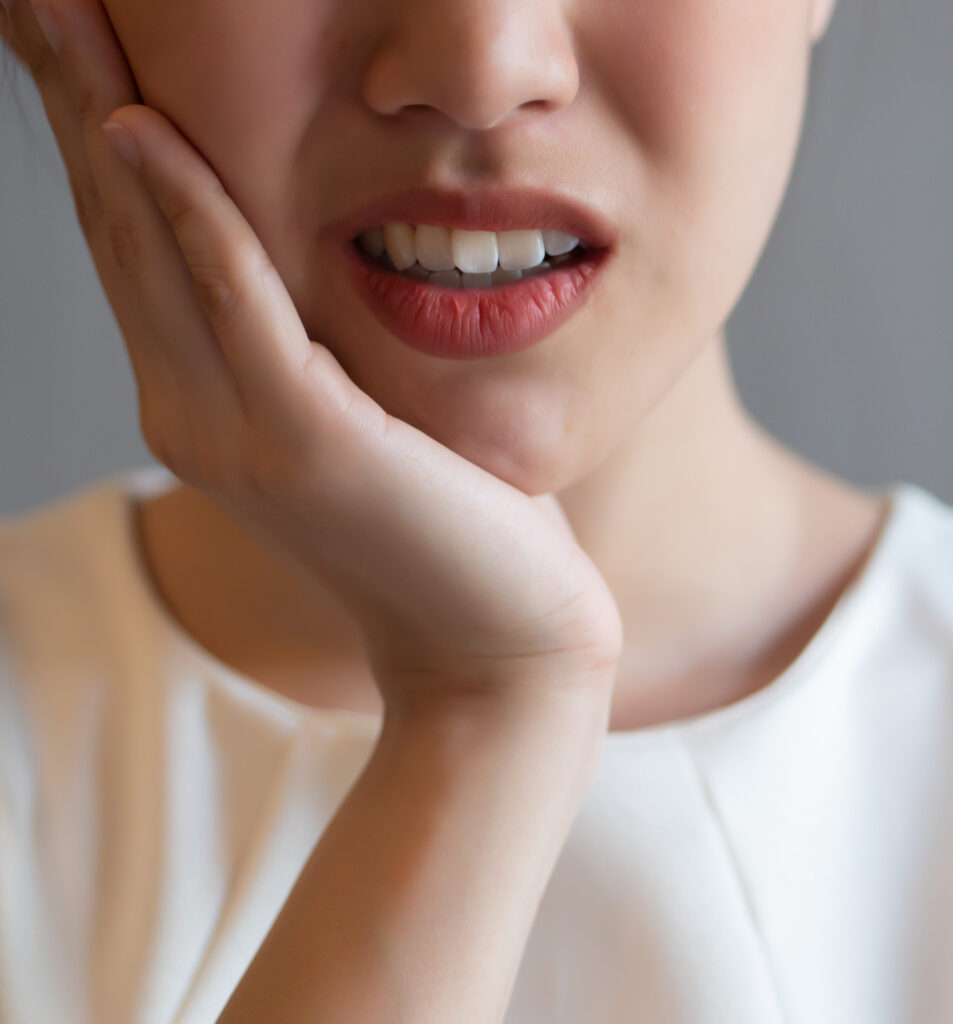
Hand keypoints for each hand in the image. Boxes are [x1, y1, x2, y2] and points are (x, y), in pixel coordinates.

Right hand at [3, 0, 622, 714]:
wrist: (493, 634)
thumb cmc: (450, 521)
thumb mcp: (369, 410)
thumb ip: (314, 340)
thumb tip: (311, 256)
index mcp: (207, 401)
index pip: (140, 243)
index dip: (93, 129)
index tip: (71, 29)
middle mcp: (194, 413)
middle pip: (120, 229)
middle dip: (70, 94)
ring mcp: (237, 434)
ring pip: (152, 253)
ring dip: (97, 117)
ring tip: (56, 7)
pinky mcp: (304, 445)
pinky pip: (236, 305)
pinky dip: (190, 214)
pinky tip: (145, 128)